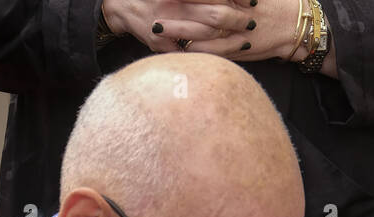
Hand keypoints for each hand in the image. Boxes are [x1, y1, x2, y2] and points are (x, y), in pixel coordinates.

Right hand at [102, 0, 254, 54]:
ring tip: (246, 39)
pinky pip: (193, 52)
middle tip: (251, 21)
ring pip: (207, 35)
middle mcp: (173, 5)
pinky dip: (213, 53)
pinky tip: (228, 53)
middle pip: (215, 15)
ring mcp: (167, 26)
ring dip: (230, 40)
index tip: (251, 0)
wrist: (122, 5)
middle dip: (237, 19)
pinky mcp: (162, 44)